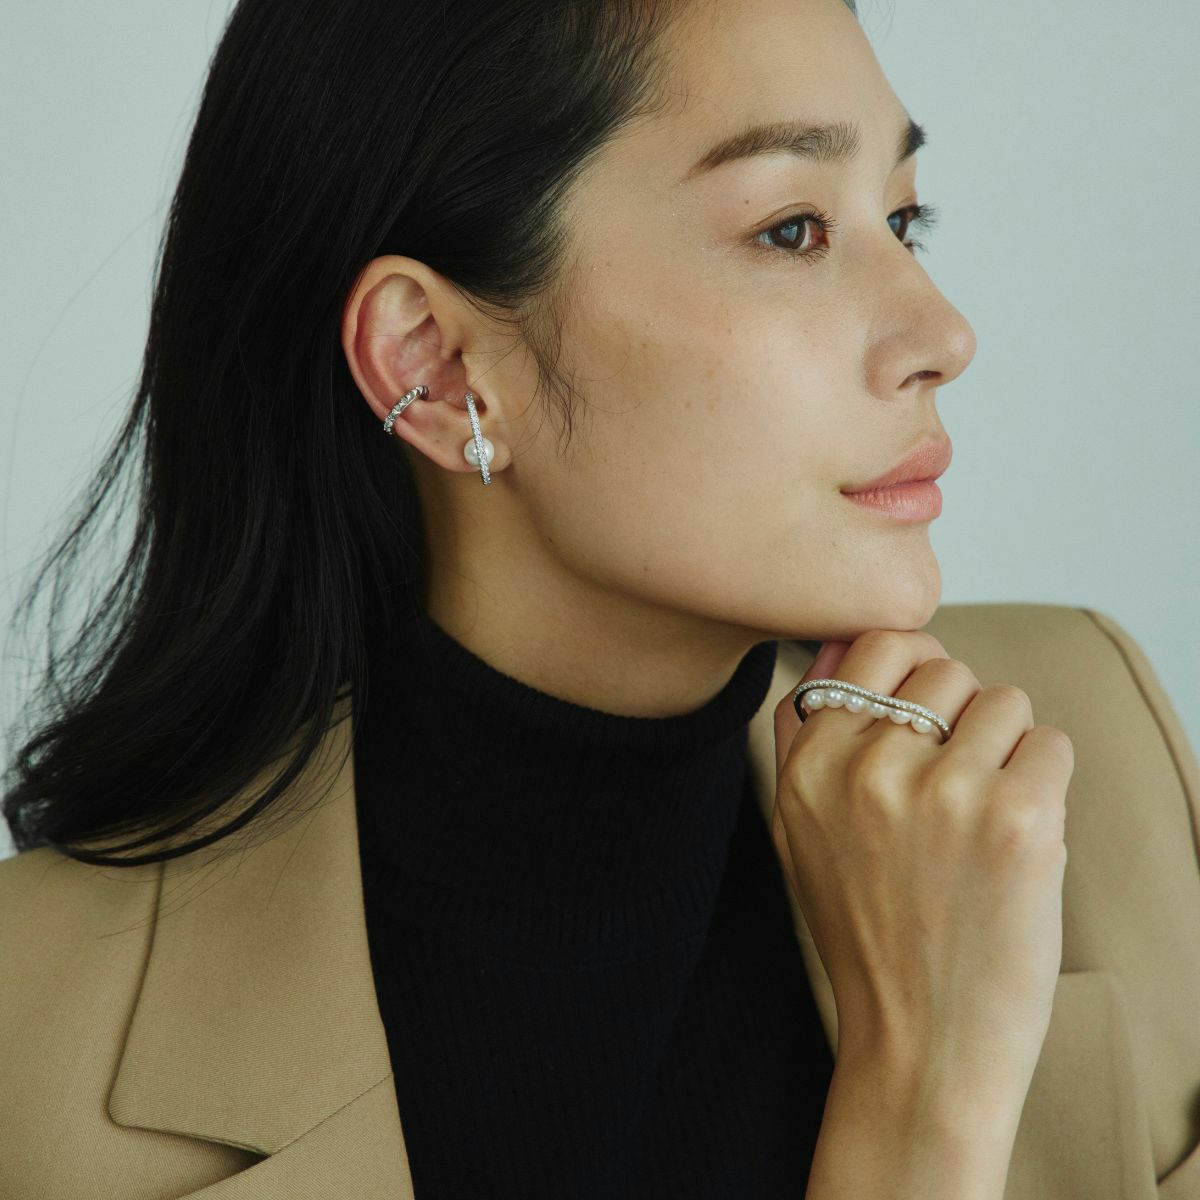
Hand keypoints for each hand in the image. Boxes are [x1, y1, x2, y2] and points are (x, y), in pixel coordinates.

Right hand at [771, 629, 1074, 1117]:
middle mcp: (869, 767)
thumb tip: (843, 646)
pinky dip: (1045, 784)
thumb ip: (805, 736)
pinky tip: (1018, 839)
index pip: (875, 646)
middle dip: (960, 713)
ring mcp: (944, 790)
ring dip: (1006, 750)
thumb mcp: (798, 831)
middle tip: (954, 782)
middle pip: (945, 667)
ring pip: (1004, 701)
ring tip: (983, 817)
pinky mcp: (1018, 819)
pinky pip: (1051, 743)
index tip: (927, 708)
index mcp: (811, 766)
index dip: (911, 667)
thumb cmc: (865, 934)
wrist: (920, 1043)